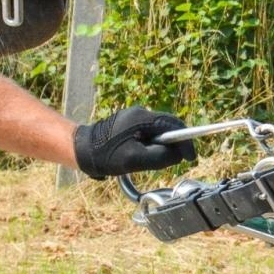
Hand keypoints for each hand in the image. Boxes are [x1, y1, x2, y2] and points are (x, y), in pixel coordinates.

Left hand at [72, 107, 196, 179]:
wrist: (82, 150)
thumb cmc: (106, 155)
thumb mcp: (136, 160)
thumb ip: (160, 157)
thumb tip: (178, 155)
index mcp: (142, 118)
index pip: (174, 125)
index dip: (186, 141)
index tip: (191, 157)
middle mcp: (139, 113)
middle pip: (168, 125)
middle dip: (175, 142)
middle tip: (177, 159)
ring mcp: (133, 117)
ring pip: (158, 130)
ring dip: (163, 144)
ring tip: (155, 159)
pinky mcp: (128, 124)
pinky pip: (148, 132)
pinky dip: (152, 143)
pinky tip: (143, 155)